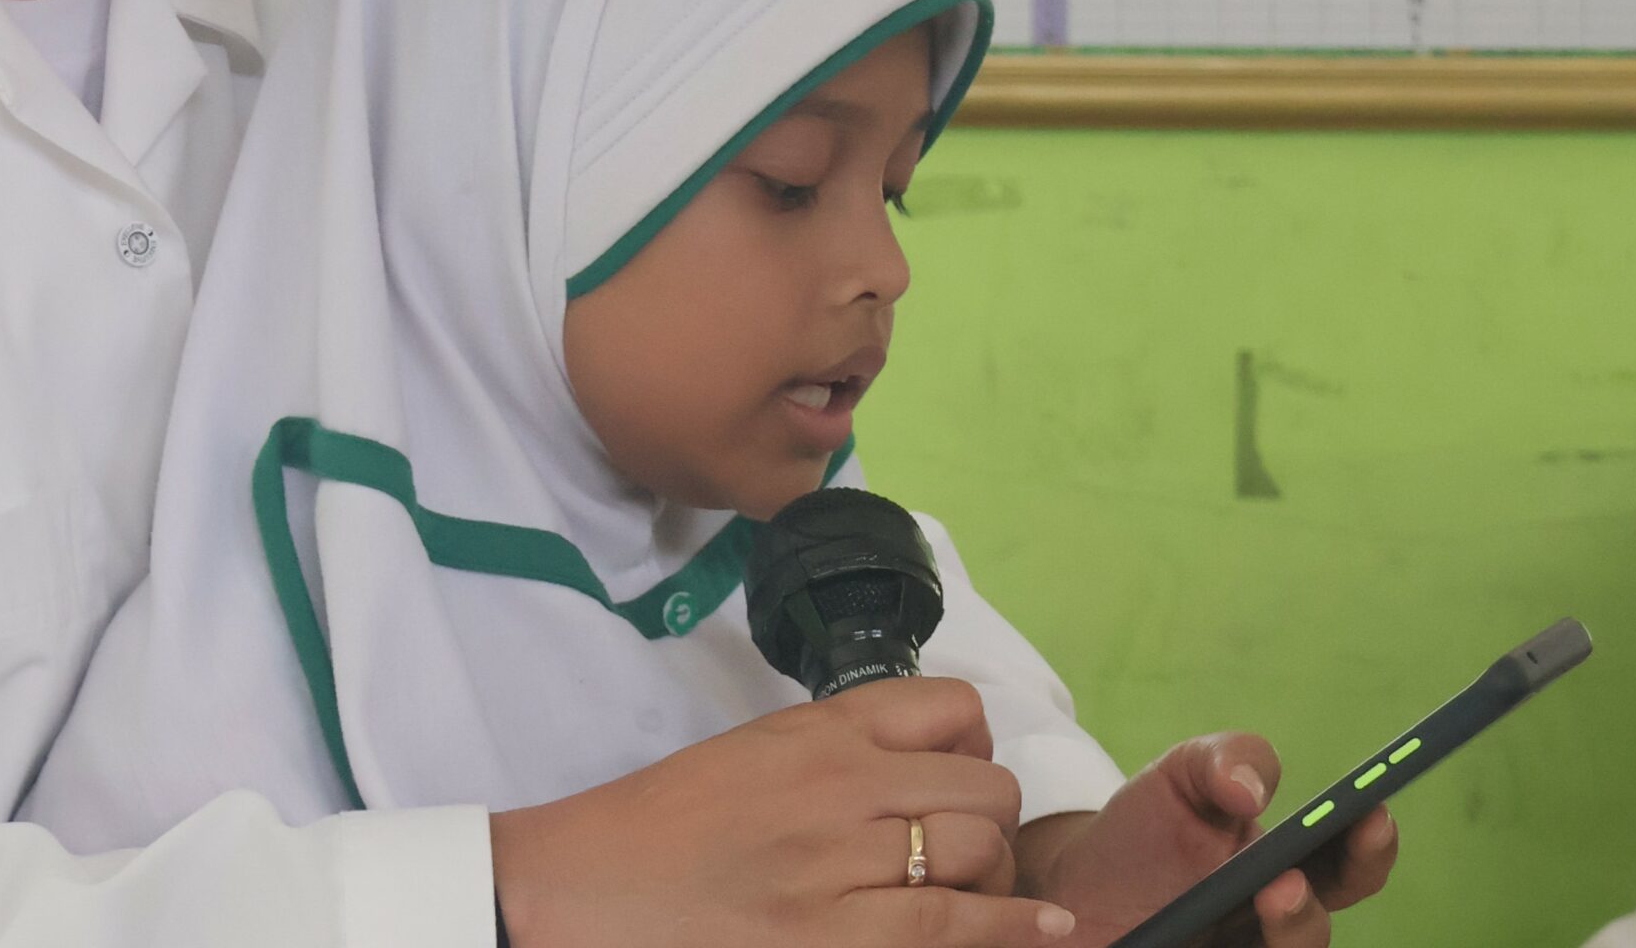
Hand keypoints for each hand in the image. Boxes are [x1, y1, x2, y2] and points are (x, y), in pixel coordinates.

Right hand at [491, 676, 1078, 947]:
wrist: (587, 887)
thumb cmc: (663, 827)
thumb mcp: (755, 756)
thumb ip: (836, 754)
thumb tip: (921, 777)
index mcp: (819, 731)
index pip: (950, 709)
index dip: (973, 749)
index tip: (960, 780)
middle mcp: (843, 784)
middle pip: (985, 787)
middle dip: (992, 823)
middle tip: (966, 853)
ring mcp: (843, 863)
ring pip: (980, 850)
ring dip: (995, 879)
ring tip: (979, 897)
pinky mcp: (838, 936)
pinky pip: (956, 925)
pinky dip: (1013, 928)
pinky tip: (1048, 931)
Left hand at [1019, 733, 1397, 947]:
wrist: (1076, 886)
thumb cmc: (1147, 830)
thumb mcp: (1181, 774)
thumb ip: (1223, 761)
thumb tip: (1251, 792)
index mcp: (1286, 871)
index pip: (1346, 866)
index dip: (1370, 844)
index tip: (1373, 814)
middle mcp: (1272, 928)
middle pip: (1315, 936)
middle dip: (1309, 913)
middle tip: (1286, 881)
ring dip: (1281, 937)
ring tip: (1259, 899)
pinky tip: (1186, 941)